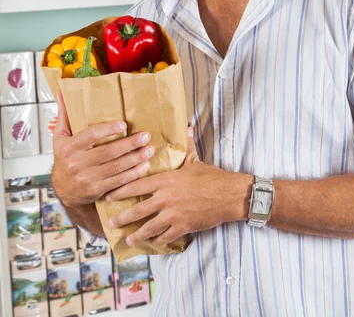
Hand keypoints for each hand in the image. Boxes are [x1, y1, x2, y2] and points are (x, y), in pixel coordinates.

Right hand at [52, 91, 153, 207]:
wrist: (63, 190)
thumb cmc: (65, 158)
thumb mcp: (60, 137)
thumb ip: (64, 115)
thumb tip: (62, 91)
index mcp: (69, 147)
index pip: (91, 135)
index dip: (108, 129)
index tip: (124, 124)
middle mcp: (77, 163)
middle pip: (108, 152)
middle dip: (130, 144)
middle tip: (146, 136)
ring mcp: (87, 179)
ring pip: (116, 167)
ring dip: (136, 158)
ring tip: (149, 149)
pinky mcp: (96, 191)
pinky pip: (118, 182)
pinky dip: (133, 174)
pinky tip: (144, 166)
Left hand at [106, 129, 252, 246]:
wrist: (229, 195)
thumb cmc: (211, 177)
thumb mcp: (195, 160)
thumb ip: (186, 146)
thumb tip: (186, 127)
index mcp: (166, 180)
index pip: (137, 185)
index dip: (120, 191)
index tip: (108, 195)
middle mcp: (166, 198)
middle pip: (137, 210)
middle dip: (122, 217)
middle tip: (111, 222)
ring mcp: (173, 214)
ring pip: (148, 227)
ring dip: (136, 234)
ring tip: (128, 238)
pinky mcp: (183, 227)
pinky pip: (165, 236)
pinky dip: (157, 240)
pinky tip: (152, 242)